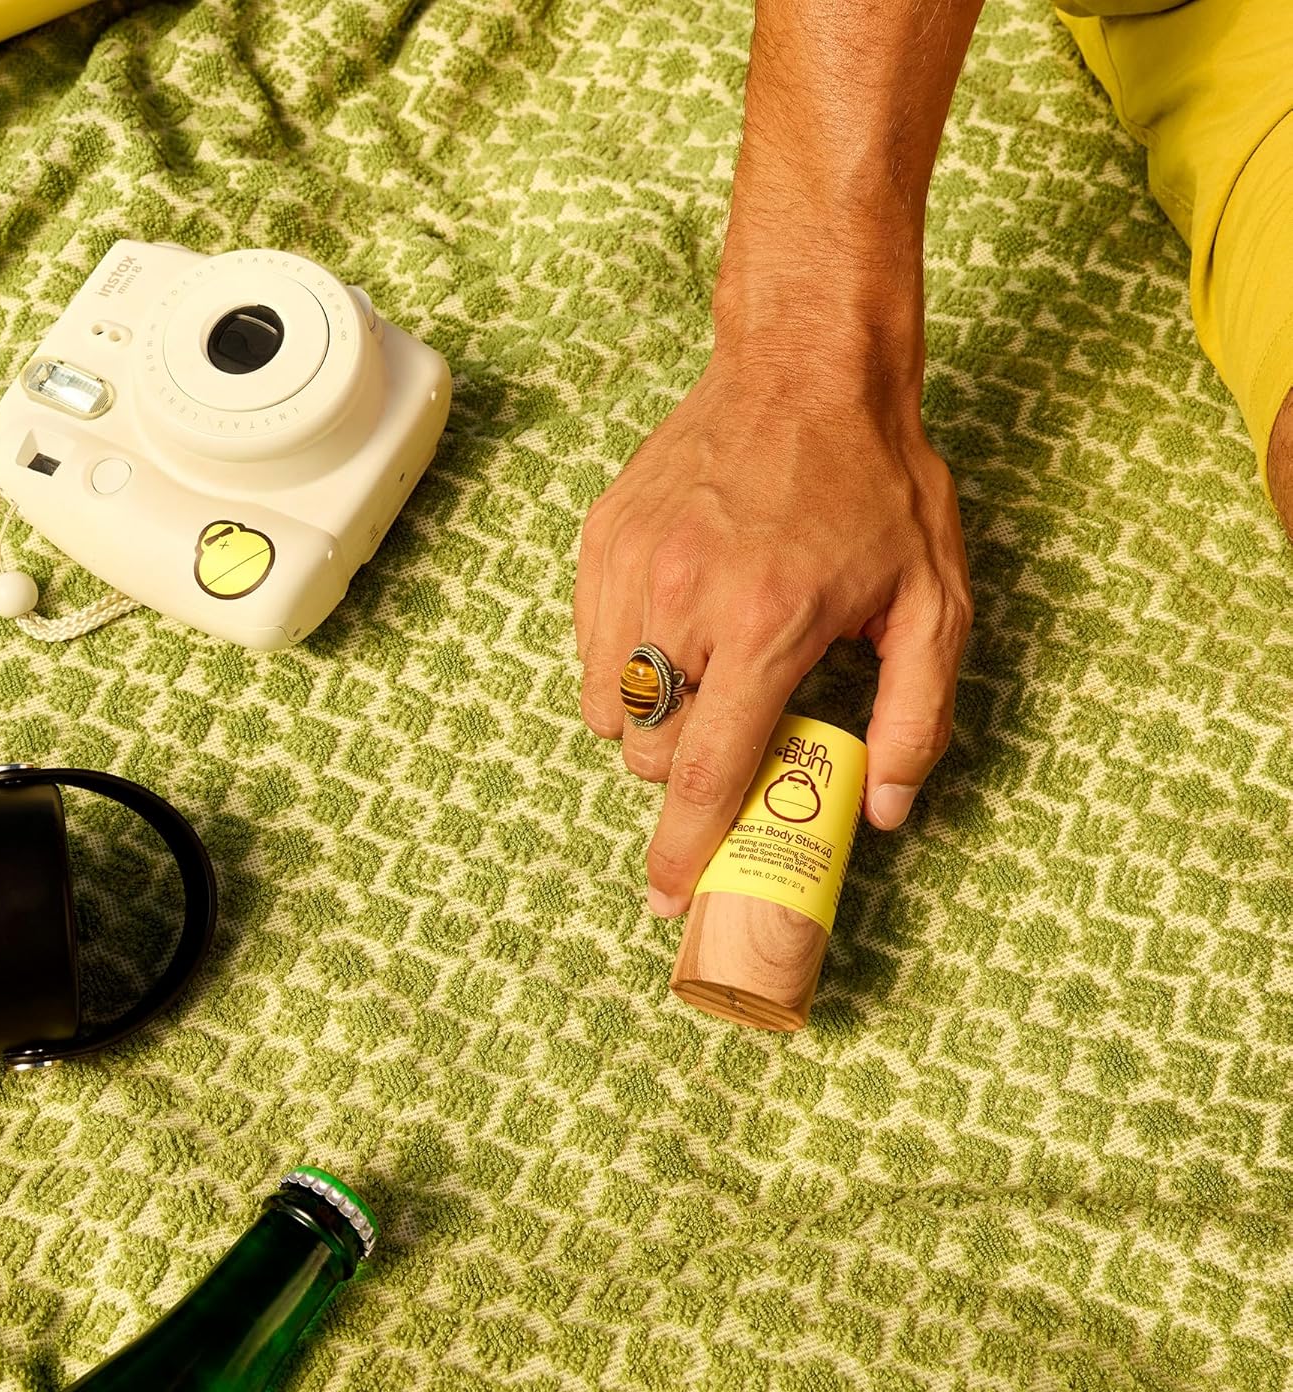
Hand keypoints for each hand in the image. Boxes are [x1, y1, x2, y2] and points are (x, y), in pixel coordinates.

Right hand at [573, 343, 971, 917]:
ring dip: (648, 720)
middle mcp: (683, 599)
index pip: (706, 771)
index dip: (684, 847)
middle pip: (646, 748)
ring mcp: (632, 565)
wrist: (806, 367)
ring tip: (703, 677)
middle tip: (732, 728)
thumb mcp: (935, 600)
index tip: (668, 894)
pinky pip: (588, 645)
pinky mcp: (603, 539)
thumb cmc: (876, 482)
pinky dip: (622, 663)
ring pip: (604, 704)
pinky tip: (675, 627)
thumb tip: (882, 809)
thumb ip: (917, 716)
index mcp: (766, 624)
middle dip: (683, 768)